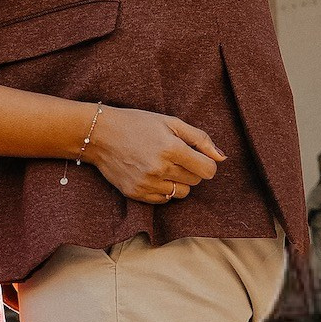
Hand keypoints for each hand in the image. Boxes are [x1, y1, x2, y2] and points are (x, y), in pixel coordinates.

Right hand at [81, 108, 222, 202]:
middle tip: (175, 156)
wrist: (99, 134)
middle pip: (195, 181)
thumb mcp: (170, 122)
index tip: (198, 157)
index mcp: (171, 148)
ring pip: (181, 193)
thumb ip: (200, 139)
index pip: (207, 170)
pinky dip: (164, 189)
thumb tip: (222, 158)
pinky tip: (153, 174)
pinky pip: (164, 200)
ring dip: (178, 181)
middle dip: (191, 170)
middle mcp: (159, 168)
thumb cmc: (137, 123)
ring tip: (164, 166)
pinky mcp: (136, 193)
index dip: (207, 163)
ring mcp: (147, 183)